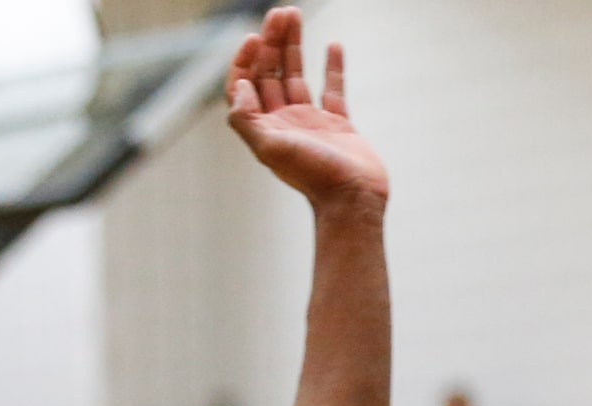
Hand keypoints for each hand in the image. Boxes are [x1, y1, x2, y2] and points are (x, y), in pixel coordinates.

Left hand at [226, 10, 388, 206]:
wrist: (353, 200)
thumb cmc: (314, 177)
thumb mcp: (270, 149)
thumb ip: (246, 119)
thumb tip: (238, 85)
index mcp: (266, 128)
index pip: (245, 86)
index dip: (245, 60)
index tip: (255, 37)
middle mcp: (285, 123)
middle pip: (270, 73)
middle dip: (272, 42)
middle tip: (280, 12)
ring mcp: (311, 123)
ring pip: (297, 75)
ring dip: (293, 45)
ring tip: (295, 15)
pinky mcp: (338, 125)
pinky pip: (332, 90)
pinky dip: (333, 67)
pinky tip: (332, 44)